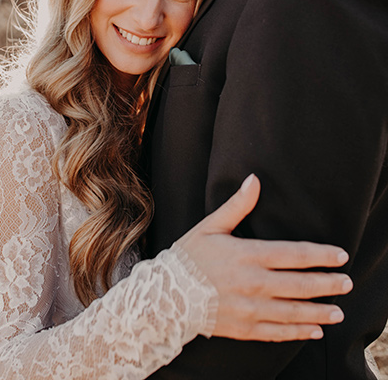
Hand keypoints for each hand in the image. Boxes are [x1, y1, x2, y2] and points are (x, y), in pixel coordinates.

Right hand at [177, 174, 352, 341]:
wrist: (165, 296)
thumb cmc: (188, 257)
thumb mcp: (211, 226)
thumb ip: (237, 205)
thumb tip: (254, 179)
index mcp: (248, 255)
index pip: (294, 255)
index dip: (320, 256)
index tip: (340, 256)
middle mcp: (253, 284)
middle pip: (299, 285)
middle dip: (327, 285)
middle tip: (347, 283)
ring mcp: (249, 309)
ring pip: (293, 312)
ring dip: (319, 312)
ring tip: (338, 312)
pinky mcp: (244, 328)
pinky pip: (277, 332)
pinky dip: (297, 332)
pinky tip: (313, 330)